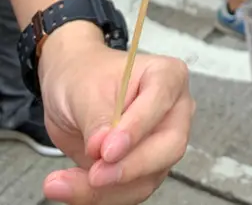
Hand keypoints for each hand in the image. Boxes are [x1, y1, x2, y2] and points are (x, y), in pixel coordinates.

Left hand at [39, 23, 193, 204]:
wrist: (73, 91)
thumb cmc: (86, 77)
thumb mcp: (85, 90)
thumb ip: (98, 118)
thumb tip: (102, 150)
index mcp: (167, 76)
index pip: (161, 102)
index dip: (137, 128)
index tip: (108, 150)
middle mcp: (173, 112)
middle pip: (169, 147)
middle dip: (129, 167)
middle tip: (94, 175)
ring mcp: (162, 143)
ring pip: (148, 178)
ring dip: (105, 190)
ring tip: (60, 183)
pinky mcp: (146, 170)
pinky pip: (129, 192)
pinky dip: (98, 196)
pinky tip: (68, 186)